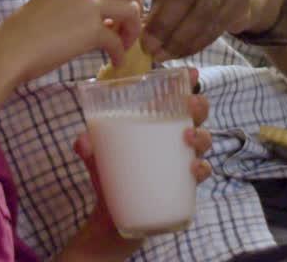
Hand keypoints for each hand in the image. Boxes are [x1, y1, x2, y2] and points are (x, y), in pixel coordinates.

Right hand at [0, 0, 143, 84]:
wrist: (11, 49)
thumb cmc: (29, 31)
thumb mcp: (56, 1)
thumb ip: (83, 0)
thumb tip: (114, 17)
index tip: (121, 16)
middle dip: (136, 8)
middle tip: (129, 29)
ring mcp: (87, 3)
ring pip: (132, 10)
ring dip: (132, 31)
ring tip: (123, 46)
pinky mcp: (90, 28)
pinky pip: (117, 39)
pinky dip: (119, 53)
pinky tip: (114, 62)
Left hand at [65, 68, 212, 258]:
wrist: (113, 214)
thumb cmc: (110, 173)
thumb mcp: (96, 156)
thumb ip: (89, 146)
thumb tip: (82, 141)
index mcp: (156, 122)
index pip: (175, 97)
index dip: (187, 82)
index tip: (190, 72)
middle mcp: (174, 138)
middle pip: (196, 115)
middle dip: (199, 106)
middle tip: (191, 105)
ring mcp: (181, 160)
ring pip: (203, 141)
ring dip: (201, 136)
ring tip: (187, 137)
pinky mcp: (184, 185)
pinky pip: (201, 173)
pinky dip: (201, 170)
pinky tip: (194, 169)